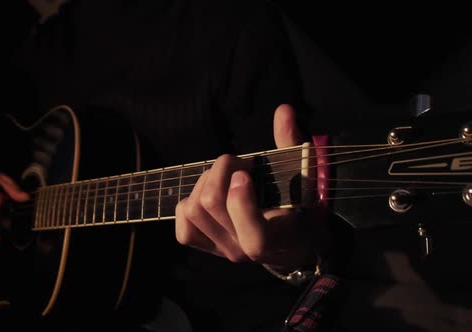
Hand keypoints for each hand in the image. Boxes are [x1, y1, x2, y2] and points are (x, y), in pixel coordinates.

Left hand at [175, 104, 315, 271]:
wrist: (290, 242)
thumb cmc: (297, 204)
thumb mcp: (302, 175)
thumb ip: (291, 143)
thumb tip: (283, 110)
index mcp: (273, 239)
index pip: (252, 234)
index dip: (241, 199)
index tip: (245, 173)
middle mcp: (243, 250)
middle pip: (209, 204)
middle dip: (219, 172)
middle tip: (238, 165)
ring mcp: (221, 249)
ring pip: (193, 208)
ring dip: (204, 182)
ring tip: (225, 177)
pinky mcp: (204, 246)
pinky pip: (182, 222)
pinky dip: (189, 201)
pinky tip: (209, 194)